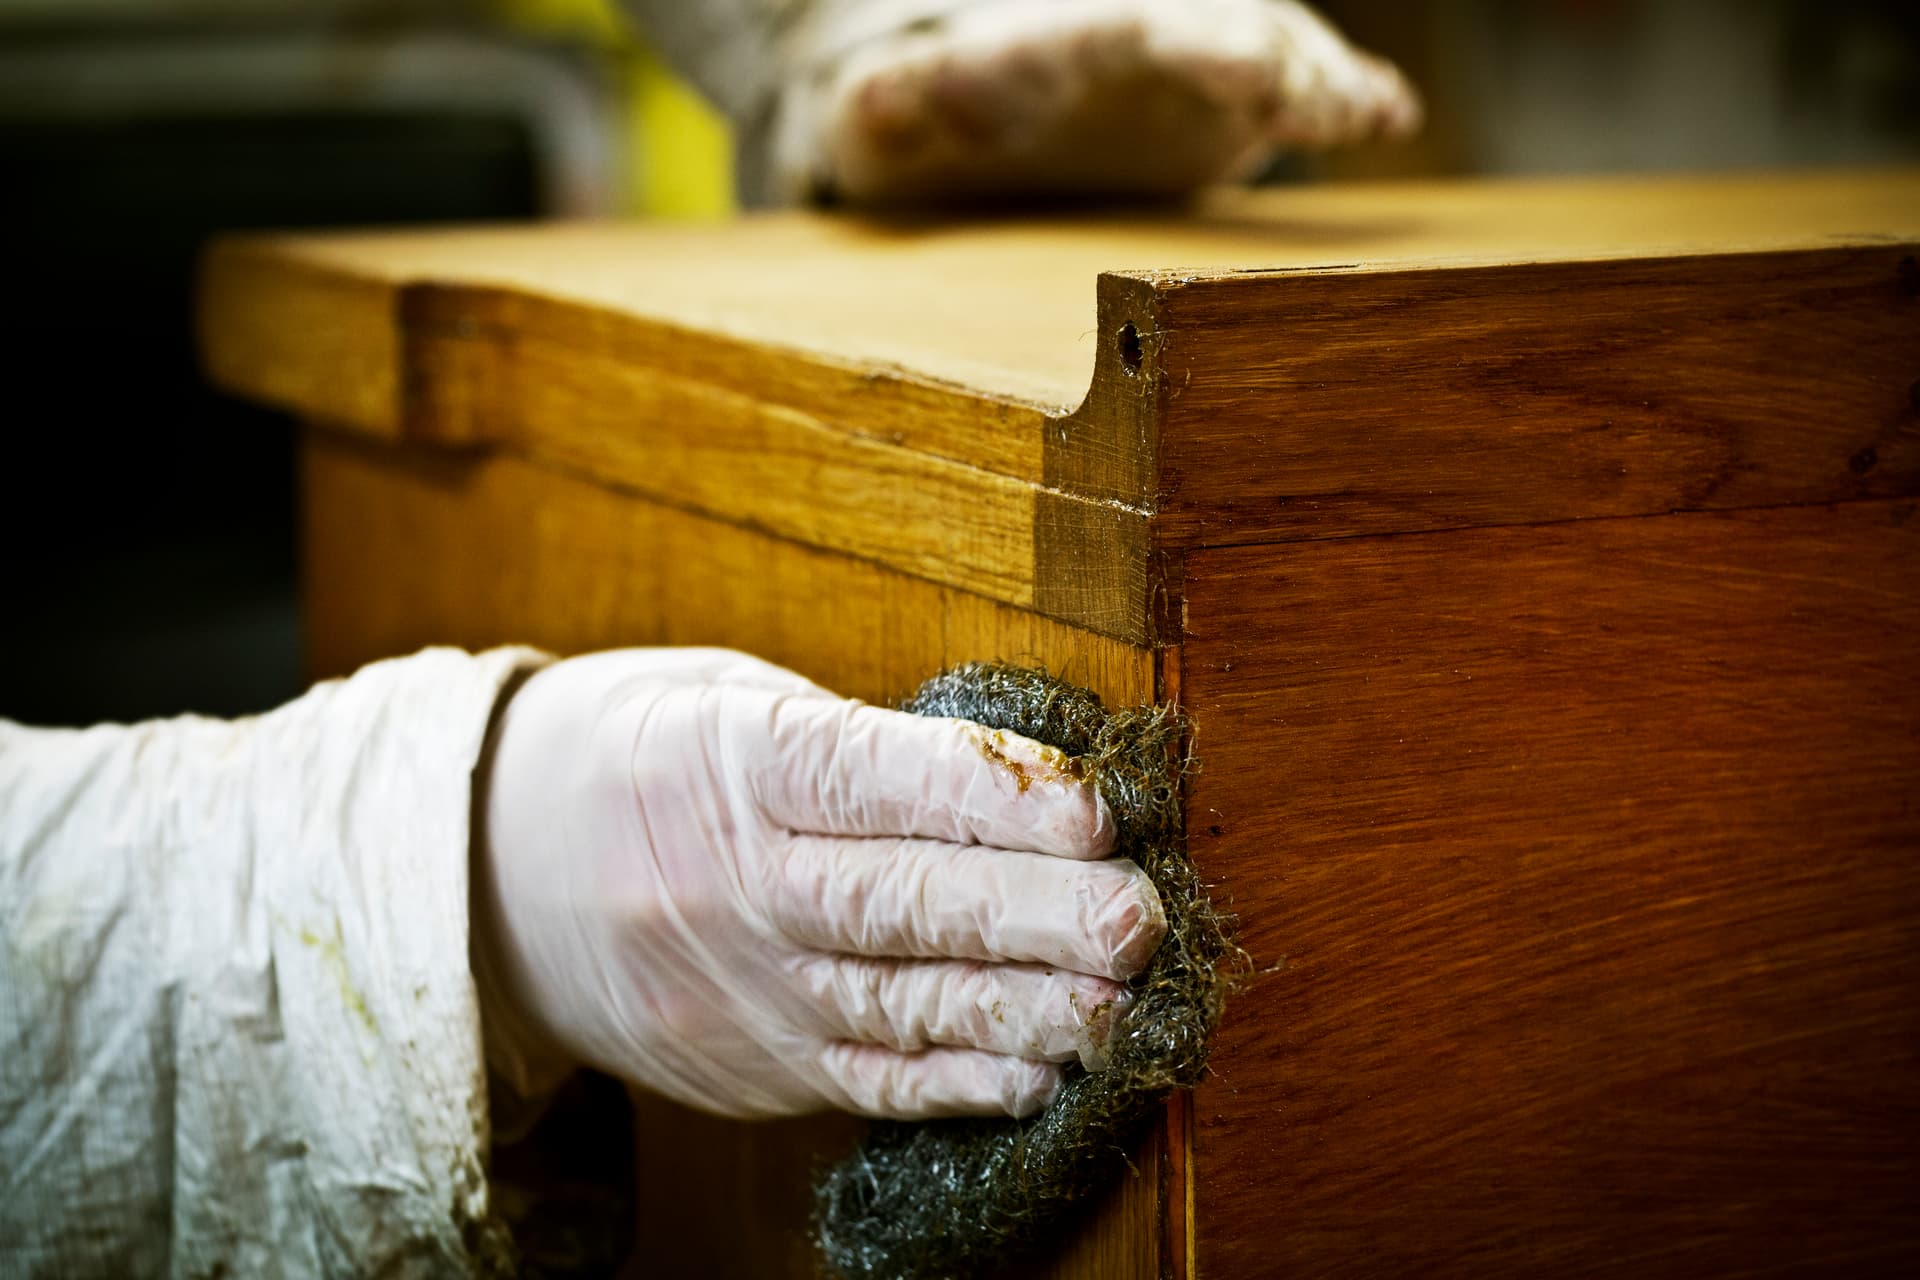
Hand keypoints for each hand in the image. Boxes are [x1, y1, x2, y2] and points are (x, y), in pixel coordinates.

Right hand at [471, 649, 1165, 1120]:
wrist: (490, 880)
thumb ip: (847, 743)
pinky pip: (865, 1079)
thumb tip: (1011, 782)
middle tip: (1137, 920)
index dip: (983, 795)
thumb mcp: (717, 698)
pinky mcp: (748, 1065)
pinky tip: (1039, 1071)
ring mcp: (735, 988)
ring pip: (894, 1004)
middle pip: (893, 903)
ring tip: (1117, 1004)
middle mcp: (725, 883)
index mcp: (720, 762)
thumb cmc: (636, 756)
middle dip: (1027, 914)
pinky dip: (957, 1082)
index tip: (1090, 807)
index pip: (865, 778)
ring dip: (1019, 1010)